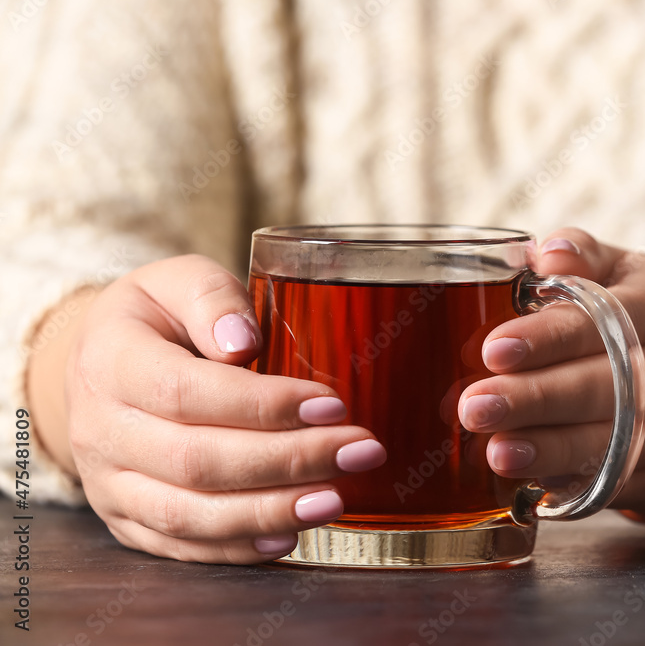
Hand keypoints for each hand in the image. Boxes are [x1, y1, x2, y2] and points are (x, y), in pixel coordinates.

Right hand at [47, 255, 385, 562]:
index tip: (333, 405)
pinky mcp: (127, 519)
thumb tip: (242, 342)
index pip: (186, 392)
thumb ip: (211, 298)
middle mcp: (100, 429)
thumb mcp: (178, 280)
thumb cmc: (157, 316)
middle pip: (196, 461)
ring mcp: (108, 483)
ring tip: (335, 500)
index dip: (264, 405)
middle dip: (289, 461)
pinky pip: (179, 546)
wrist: (101, 364)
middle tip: (360, 452)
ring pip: (187, 514)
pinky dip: (237, 547)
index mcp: (111, 361)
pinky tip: (290, 534)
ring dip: (269, 511)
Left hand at [459, 228, 644, 521]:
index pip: (611, 318)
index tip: (493, 350)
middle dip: (539, 399)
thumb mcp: (614, 272)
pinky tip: (536, 488)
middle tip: (475, 408)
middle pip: (612, 387)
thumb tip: (546, 254)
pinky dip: (583, 490)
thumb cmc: (629, 318)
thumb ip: (577, 257)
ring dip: (555, 451)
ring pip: (621, 444)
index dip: (551, 337)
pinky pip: (630, 489)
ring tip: (498, 453)